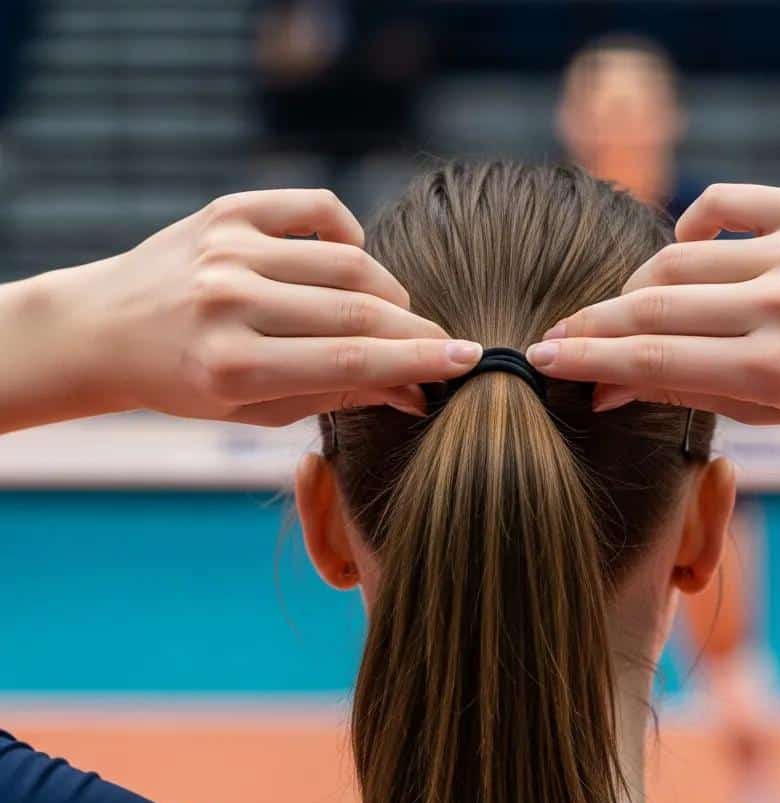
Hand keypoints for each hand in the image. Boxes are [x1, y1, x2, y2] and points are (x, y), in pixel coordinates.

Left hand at [2, 189, 480, 431]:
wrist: (105, 329)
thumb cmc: (188, 383)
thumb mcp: (257, 410)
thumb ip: (337, 395)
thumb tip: (415, 392)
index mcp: (233, 366)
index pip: (348, 361)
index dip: (416, 361)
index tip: (467, 361)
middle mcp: (228, 301)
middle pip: (355, 311)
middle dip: (415, 331)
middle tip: (444, 345)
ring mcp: (227, 248)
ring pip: (346, 260)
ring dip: (386, 292)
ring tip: (391, 316)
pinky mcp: (226, 210)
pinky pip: (316, 209)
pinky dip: (349, 234)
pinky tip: (349, 262)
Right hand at [527, 183, 779, 431]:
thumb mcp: (768, 412)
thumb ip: (686, 392)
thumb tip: (606, 387)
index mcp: (773, 369)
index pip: (651, 360)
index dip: (587, 360)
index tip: (543, 359)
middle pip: (651, 306)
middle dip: (591, 325)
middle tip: (560, 335)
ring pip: (675, 256)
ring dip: (636, 285)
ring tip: (629, 308)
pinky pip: (723, 202)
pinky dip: (689, 222)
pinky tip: (683, 246)